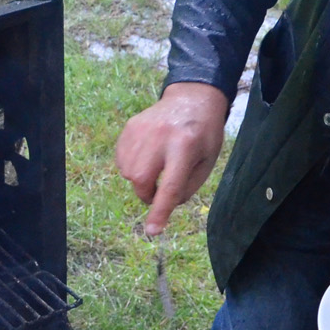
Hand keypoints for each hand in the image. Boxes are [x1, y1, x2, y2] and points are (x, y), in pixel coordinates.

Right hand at [115, 82, 229, 234]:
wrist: (192, 98)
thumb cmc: (204, 135)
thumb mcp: (207, 162)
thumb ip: (186, 187)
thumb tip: (163, 205)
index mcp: (185, 146)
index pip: (170, 186)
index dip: (160, 211)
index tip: (152, 231)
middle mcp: (160, 136)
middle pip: (141, 179)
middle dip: (147, 194)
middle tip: (158, 191)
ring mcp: (141, 129)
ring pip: (128, 172)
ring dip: (140, 180)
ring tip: (156, 168)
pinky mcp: (130, 127)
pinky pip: (122, 159)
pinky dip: (131, 167)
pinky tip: (147, 157)